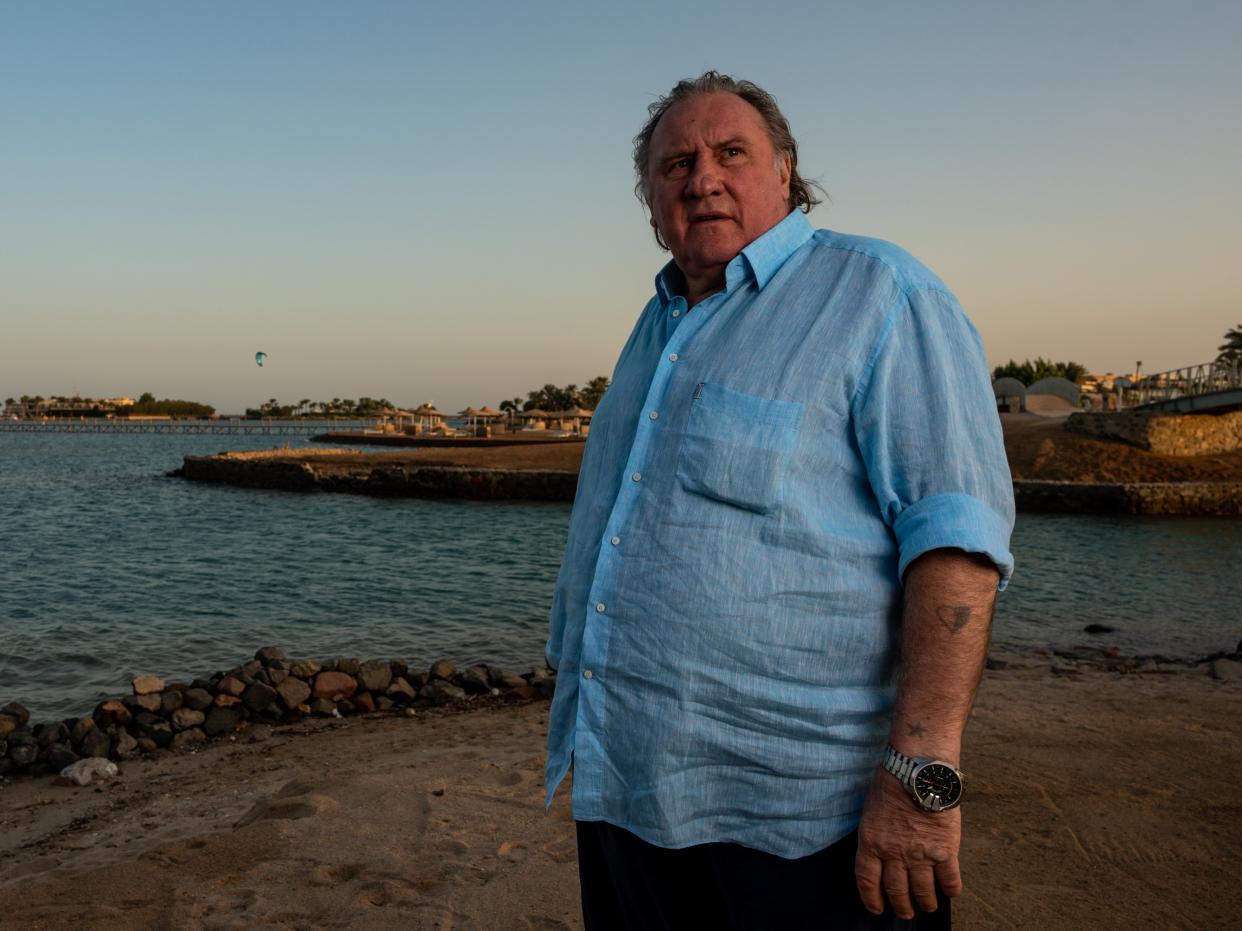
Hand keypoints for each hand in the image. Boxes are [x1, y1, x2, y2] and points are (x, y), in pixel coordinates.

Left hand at [854, 768, 962, 919]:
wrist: (919, 771)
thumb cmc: (892, 782)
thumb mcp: (871, 809)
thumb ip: (875, 833)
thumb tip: (879, 848)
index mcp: (871, 842)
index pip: (867, 880)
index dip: (871, 899)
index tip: (877, 909)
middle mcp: (894, 854)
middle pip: (896, 890)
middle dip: (901, 906)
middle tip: (906, 913)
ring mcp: (920, 855)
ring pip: (923, 891)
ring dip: (925, 902)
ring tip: (928, 906)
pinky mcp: (945, 851)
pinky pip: (949, 880)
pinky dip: (950, 890)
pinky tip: (950, 892)